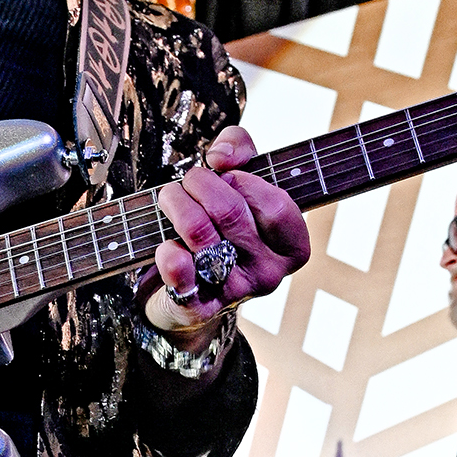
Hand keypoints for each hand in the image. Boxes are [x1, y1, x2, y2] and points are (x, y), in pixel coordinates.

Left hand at [147, 127, 310, 347]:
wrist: (188, 290)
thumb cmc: (221, 226)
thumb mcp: (241, 179)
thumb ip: (241, 149)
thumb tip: (222, 157)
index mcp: (291, 248)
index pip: (278, 206)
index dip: (246, 181)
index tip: (227, 175)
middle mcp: (269, 274)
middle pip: (230, 212)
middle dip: (200, 183)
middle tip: (188, 181)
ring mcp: (234, 293)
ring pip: (199, 232)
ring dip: (175, 202)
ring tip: (170, 197)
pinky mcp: (197, 307)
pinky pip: (180, 274)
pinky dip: (167, 254)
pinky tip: (165, 247)